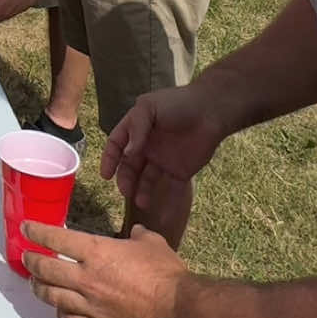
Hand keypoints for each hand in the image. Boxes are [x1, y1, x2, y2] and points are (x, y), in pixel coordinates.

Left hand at [23, 223, 190, 317]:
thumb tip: (136, 234)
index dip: (37, 232)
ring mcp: (91, 307)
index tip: (26, 228)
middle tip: (27, 258)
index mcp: (97, 252)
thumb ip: (138, 236)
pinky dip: (62, 315)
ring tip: (37, 284)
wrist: (179, 314)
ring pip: (53, 298)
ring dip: (41, 289)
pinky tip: (62, 312)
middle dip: (32, 262)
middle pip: (46, 269)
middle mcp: (87, 279)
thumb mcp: (152, 243)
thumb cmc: (166, 275)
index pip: (57, 238)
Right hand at [101, 85, 226, 219]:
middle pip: (129, 166)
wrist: (210, 112)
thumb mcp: (150, 107)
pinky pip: (171, 190)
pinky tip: (162, 214)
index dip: (110, 159)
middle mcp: (146, 146)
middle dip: (125, 179)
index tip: (105, 175)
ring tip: (141, 202)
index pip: (116, 144)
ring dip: (140, 191)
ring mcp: (162, 160)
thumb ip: (137, 129)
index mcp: (136, 128)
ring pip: (146, 180)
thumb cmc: (178, 104)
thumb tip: (127, 153)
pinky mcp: (180, 171)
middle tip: (125, 191)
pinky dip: (166, 204)